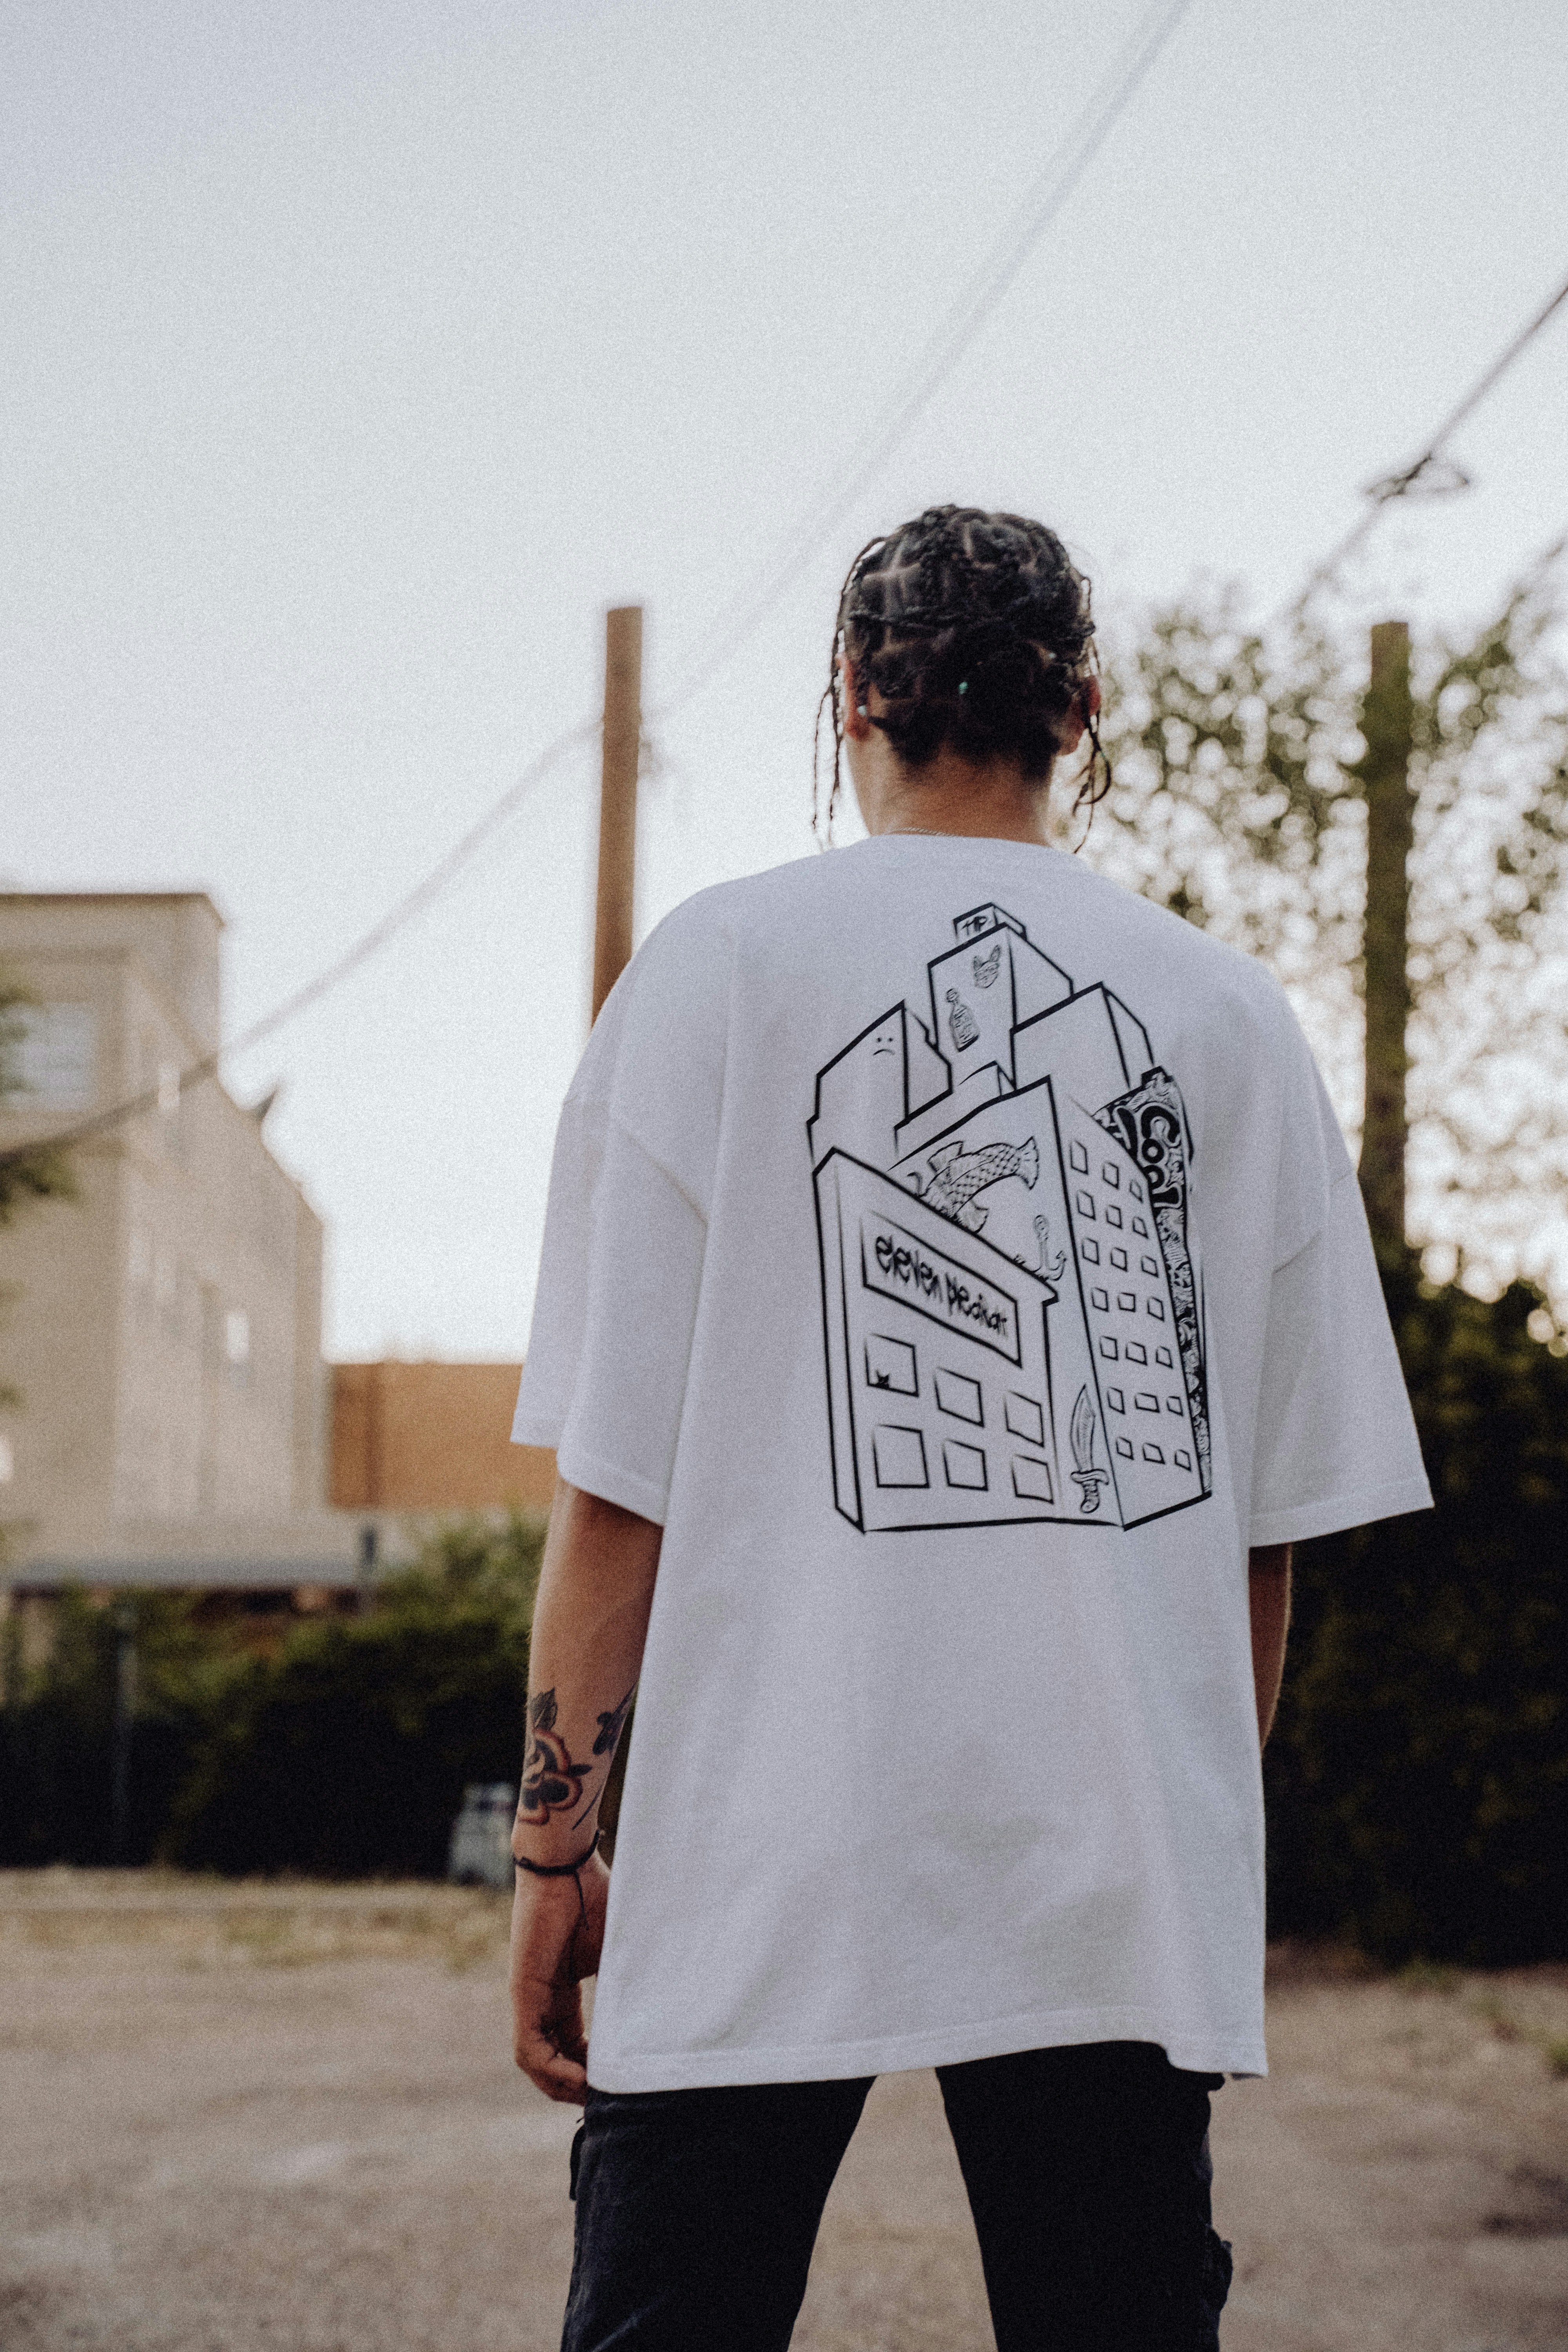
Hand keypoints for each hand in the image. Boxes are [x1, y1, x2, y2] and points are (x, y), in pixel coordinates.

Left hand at [509, 1852, 609, 2104]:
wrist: (566, 1864)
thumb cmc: (594, 1894)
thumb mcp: (618, 1949)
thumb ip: (630, 1981)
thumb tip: (668, 2007)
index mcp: (563, 1987)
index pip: (572, 2042)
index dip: (593, 2066)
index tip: (619, 2079)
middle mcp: (542, 1997)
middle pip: (554, 2058)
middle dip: (578, 2084)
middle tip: (610, 2100)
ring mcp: (529, 1996)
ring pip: (538, 2062)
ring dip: (564, 2085)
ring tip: (596, 2097)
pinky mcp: (523, 1992)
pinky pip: (529, 2049)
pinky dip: (552, 2070)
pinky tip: (580, 2080)